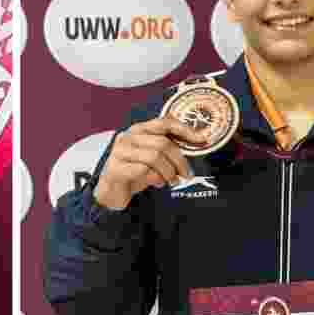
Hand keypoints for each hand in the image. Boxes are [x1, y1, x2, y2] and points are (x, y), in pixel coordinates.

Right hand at [93, 118, 207, 209]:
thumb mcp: (153, 157)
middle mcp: (127, 137)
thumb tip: (196, 143)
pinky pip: (142, 170)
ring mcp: (119, 152)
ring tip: (172, 181)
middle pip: (162, 143)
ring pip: (154, 157)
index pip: (164, 123)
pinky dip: (155, 178)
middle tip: (186, 174)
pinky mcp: (115, 168)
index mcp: (138, 130)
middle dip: (179, 160)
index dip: (185, 130)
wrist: (111, 192)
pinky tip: (158, 183)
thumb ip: (167, 148)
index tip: (202, 139)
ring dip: (168, 172)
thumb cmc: (134, 172)